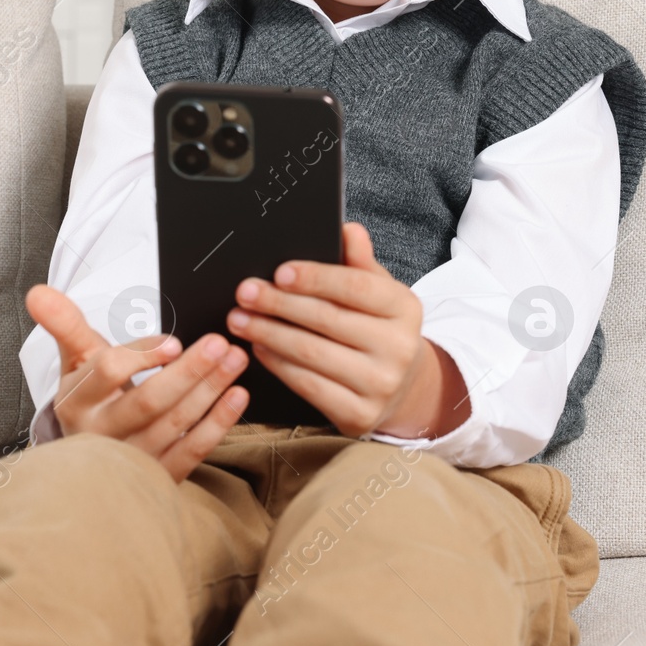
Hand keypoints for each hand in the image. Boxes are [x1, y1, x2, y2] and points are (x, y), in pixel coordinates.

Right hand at [24, 284, 249, 482]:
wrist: (91, 455)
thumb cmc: (91, 396)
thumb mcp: (76, 358)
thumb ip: (64, 323)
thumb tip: (38, 292)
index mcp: (77, 402)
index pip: (109, 373)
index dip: (142, 356)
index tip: (174, 341)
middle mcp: (101, 435)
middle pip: (148, 402)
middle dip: (188, 371)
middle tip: (220, 343)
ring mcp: (131, 460)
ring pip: (175, 424)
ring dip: (210, 390)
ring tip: (235, 359)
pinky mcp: (158, 476)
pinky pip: (192, 451)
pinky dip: (218, 423)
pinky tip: (236, 396)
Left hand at [226, 222, 469, 438]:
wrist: (403, 388)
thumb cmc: (379, 329)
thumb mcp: (379, 293)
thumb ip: (360, 264)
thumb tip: (349, 230)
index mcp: (405, 308)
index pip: (357, 287)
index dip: (316, 278)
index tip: (280, 272)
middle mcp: (399, 348)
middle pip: (328, 320)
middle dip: (279, 304)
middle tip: (245, 293)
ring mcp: (381, 385)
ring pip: (312, 354)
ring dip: (269, 333)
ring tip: (240, 319)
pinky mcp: (360, 415)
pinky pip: (308, 386)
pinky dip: (278, 364)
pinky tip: (259, 347)